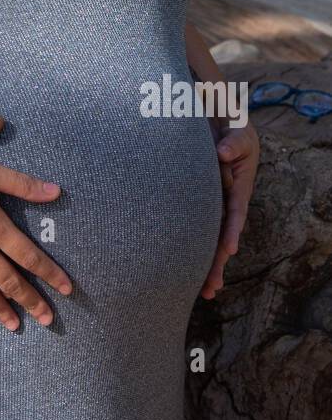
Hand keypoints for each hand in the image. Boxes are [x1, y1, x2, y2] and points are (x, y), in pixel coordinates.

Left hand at [200, 118, 259, 298]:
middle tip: (212, 288)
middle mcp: (225, 203)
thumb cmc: (232, 133)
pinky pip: (189, 226)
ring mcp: (210, 205)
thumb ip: (233, 143)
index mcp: (239, 189)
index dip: (232, 230)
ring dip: (204, 264)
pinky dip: (186, 245)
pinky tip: (181, 269)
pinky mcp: (195, 203)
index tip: (229, 249)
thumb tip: (223, 153)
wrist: (218, 127)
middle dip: (216, 262)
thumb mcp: (239, 134)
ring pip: (206, 238)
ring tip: (204, 292)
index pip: (235, 213)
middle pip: (221, 236)